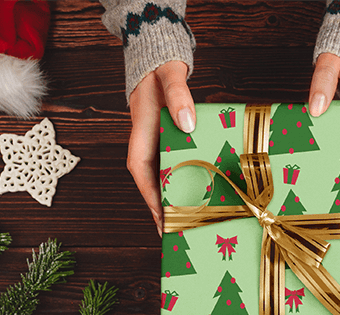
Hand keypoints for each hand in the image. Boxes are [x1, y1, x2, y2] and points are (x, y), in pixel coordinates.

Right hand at [128, 60, 194, 235]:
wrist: (158, 58)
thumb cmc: (161, 68)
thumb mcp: (170, 77)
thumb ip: (178, 96)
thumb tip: (187, 123)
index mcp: (142, 132)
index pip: (141, 171)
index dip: (150, 197)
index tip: (161, 219)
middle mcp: (147, 143)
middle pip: (152, 181)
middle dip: (163, 207)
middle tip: (178, 231)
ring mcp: (157, 143)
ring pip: (163, 176)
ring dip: (173, 197)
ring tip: (189, 221)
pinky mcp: (168, 141)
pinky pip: (174, 164)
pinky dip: (183, 180)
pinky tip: (198, 193)